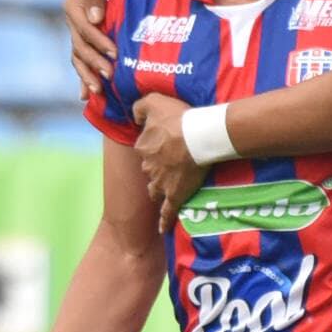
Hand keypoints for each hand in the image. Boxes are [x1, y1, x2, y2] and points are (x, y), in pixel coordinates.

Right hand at [64, 0, 141, 90]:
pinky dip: (83, 78)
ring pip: (79, 57)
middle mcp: (74, 19)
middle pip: (80, 46)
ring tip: (99, 90)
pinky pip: (81, 61)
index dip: (97, 41)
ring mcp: (79, 31)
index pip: (84, 28)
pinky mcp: (88, 39)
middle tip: (111, 75)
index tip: (115, 53)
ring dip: (87, 75)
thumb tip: (95, 18)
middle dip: (95, 62)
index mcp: (74, 3)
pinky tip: (85, 97)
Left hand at [130, 93, 203, 223]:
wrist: (198, 136)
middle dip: (157, 168)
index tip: (164, 143)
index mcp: (143, 147)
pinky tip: (161, 230)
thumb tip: (133, 116)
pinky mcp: (175, 195)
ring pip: (155, 189)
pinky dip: (163, 222)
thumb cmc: (178, 117)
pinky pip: (167, 212)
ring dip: (158, 190)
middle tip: (170, 164)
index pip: (144, 148)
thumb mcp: (153, 101)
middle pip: (150, 170)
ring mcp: (161, 183)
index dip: (154, 145)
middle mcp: (148, 167)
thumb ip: (139, 106)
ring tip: (166, 190)